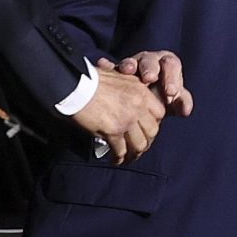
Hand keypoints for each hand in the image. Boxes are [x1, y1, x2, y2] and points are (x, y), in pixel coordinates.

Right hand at [69, 55, 191, 164]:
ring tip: (128, 157)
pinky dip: (118, 157)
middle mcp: (138, 106)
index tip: (146, 129)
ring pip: (139, 144)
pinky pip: (121, 150)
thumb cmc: (92, 79)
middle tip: (138, 147)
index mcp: (141, 92)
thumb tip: (131, 103)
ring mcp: (127, 119)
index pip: (160, 113)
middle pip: (152, 132)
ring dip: (134, 153)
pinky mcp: (113, 131)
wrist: (76, 85)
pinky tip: (115, 159)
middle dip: (146, 142)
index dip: (154, 123)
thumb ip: (130, 90)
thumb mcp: (119, 76)